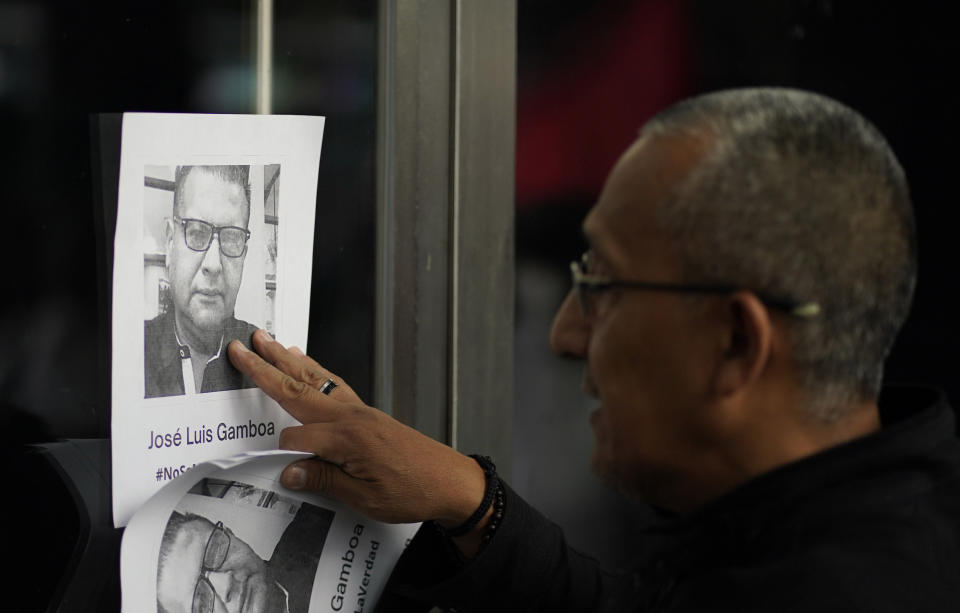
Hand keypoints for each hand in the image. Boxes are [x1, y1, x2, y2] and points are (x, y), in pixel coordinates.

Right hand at [227, 330, 486, 527]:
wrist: (450, 481)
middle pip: (298, 388)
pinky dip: (315, 369)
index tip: (281, 470)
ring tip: (266, 339)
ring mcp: (359, 410)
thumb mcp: (364, 498)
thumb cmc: (411, 491)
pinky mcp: (367, 412)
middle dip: (266, 367)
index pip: (298, 438)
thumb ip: (324, 481)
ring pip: (314, 378)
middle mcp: (350, 416)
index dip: (285, 454)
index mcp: (347, 439)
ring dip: (287, 359)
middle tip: (240, 345)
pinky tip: (304, 360)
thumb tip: (288, 472)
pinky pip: (334, 384)